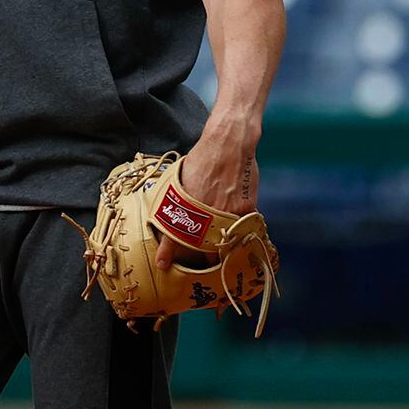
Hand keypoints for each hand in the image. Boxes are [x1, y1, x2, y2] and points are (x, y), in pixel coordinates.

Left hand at [162, 129, 259, 267]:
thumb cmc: (203, 158)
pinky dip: (238, 232)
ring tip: (218, 253)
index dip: (168, 252)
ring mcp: (229, 212)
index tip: (162, 264)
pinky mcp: (247, 208)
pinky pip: (242, 228)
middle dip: (201, 257)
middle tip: (198, 261)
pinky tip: (235, 232)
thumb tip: (177, 215)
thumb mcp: (182, 180)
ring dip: (221, 248)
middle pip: (203, 246)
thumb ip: (181, 201)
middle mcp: (207, 212)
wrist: (229, 143)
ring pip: (225, 241)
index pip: (174, 235)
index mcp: (187, 205)